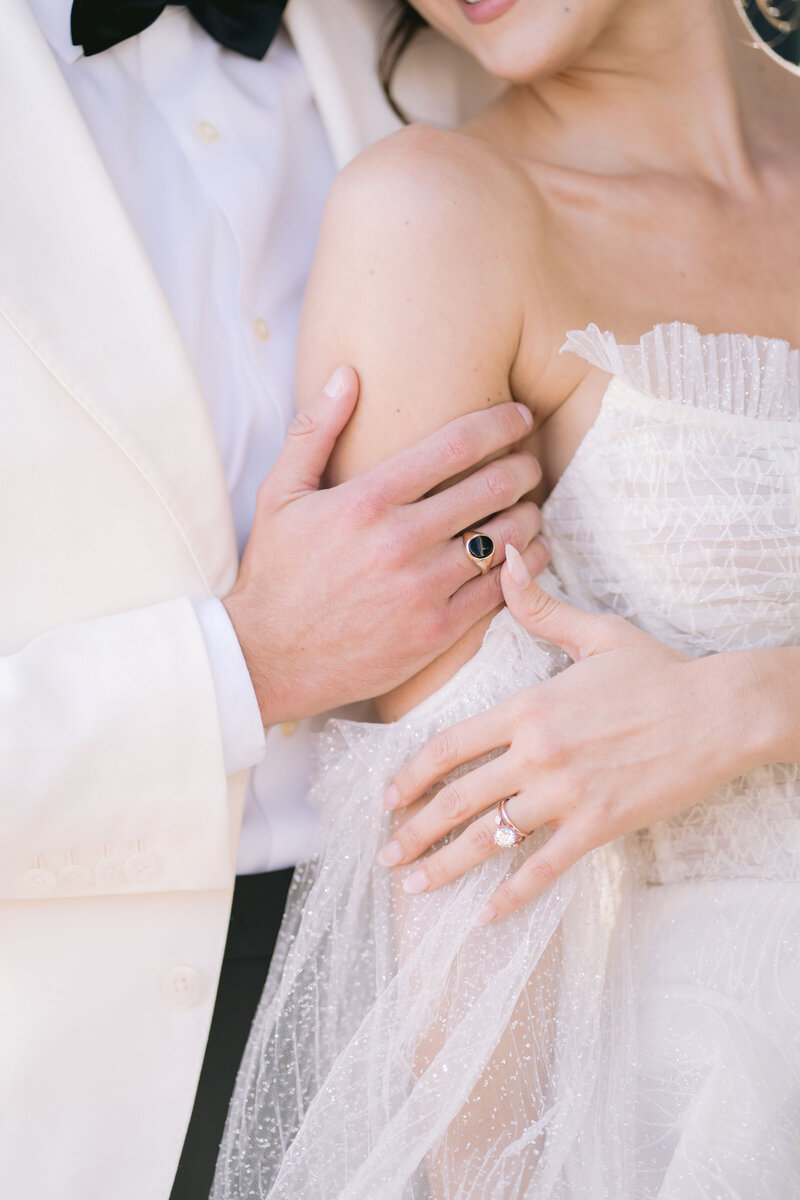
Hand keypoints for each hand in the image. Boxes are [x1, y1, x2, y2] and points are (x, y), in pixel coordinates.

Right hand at [224, 370, 548, 724]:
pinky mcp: (436, 632)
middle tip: (529, 464)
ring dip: (530, 516)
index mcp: (367, 500)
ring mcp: (423, 588)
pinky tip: (527, 553)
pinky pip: (501, 590)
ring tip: (529, 508)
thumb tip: (347, 374)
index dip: (500, 424)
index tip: (519, 416)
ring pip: (507, 538)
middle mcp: (401, 540)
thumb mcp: (279, 494)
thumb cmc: (274, 573)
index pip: (455, 445)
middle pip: (493, 486)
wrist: (267, 658)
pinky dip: (524, 565)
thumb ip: (315, 431)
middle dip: (524, 467)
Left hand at [379, 546, 765, 922]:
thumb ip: (539, 607)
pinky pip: (544, 868)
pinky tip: (483, 916)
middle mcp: (536, 752)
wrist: (719, 712)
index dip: (410, 776)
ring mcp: (567, 793)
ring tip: (415, 887)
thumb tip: (506, 558)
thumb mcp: (594, 633)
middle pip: (456, 799)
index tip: (387, 799)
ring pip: (490, 838)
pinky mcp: (599, 825)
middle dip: (414, 832)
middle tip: (387, 856)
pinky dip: (511, 896)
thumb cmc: (657, 672)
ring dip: (446, 867)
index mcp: (527, 707)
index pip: (449, 746)